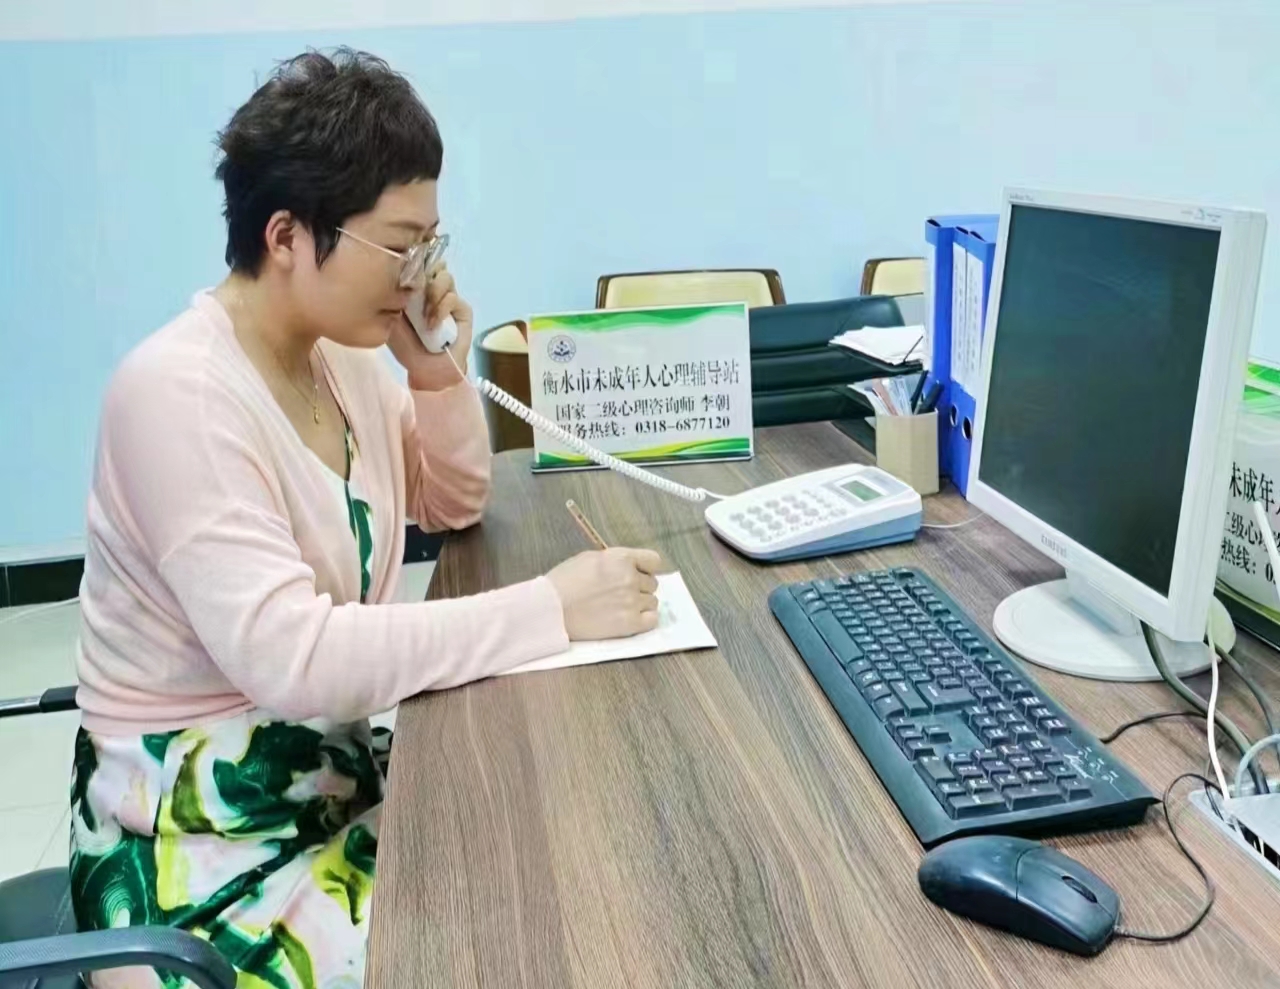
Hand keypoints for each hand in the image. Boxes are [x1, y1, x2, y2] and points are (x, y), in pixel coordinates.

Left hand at [387, 262, 474, 391]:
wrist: (427, 370)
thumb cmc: (407, 347)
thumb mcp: (392, 319)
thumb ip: (395, 297)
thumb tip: (399, 275)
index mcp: (415, 288)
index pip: (418, 262)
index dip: (413, 263)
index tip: (403, 275)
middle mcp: (433, 290)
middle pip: (434, 263)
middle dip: (424, 275)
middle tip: (414, 294)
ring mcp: (449, 299)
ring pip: (445, 276)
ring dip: (433, 293)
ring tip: (425, 315)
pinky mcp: (463, 310)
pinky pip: (452, 298)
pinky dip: (441, 309)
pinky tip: (432, 325)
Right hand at [546, 548, 661, 640]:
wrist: (551, 609)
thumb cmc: (564, 582)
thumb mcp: (590, 559)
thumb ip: (614, 561)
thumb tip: (629, 567)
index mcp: (621, 558)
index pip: (653, 561)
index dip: (646, 568)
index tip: (638, 574)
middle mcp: (630, 578)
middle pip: (652, 584)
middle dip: (640, 588)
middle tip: (620, 595)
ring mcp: (632, 601)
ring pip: (652, 602)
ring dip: (640, 604)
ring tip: (620, 608)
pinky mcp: (630, 623)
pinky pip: (653, 620)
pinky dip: (645, 620)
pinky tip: (631, 619)